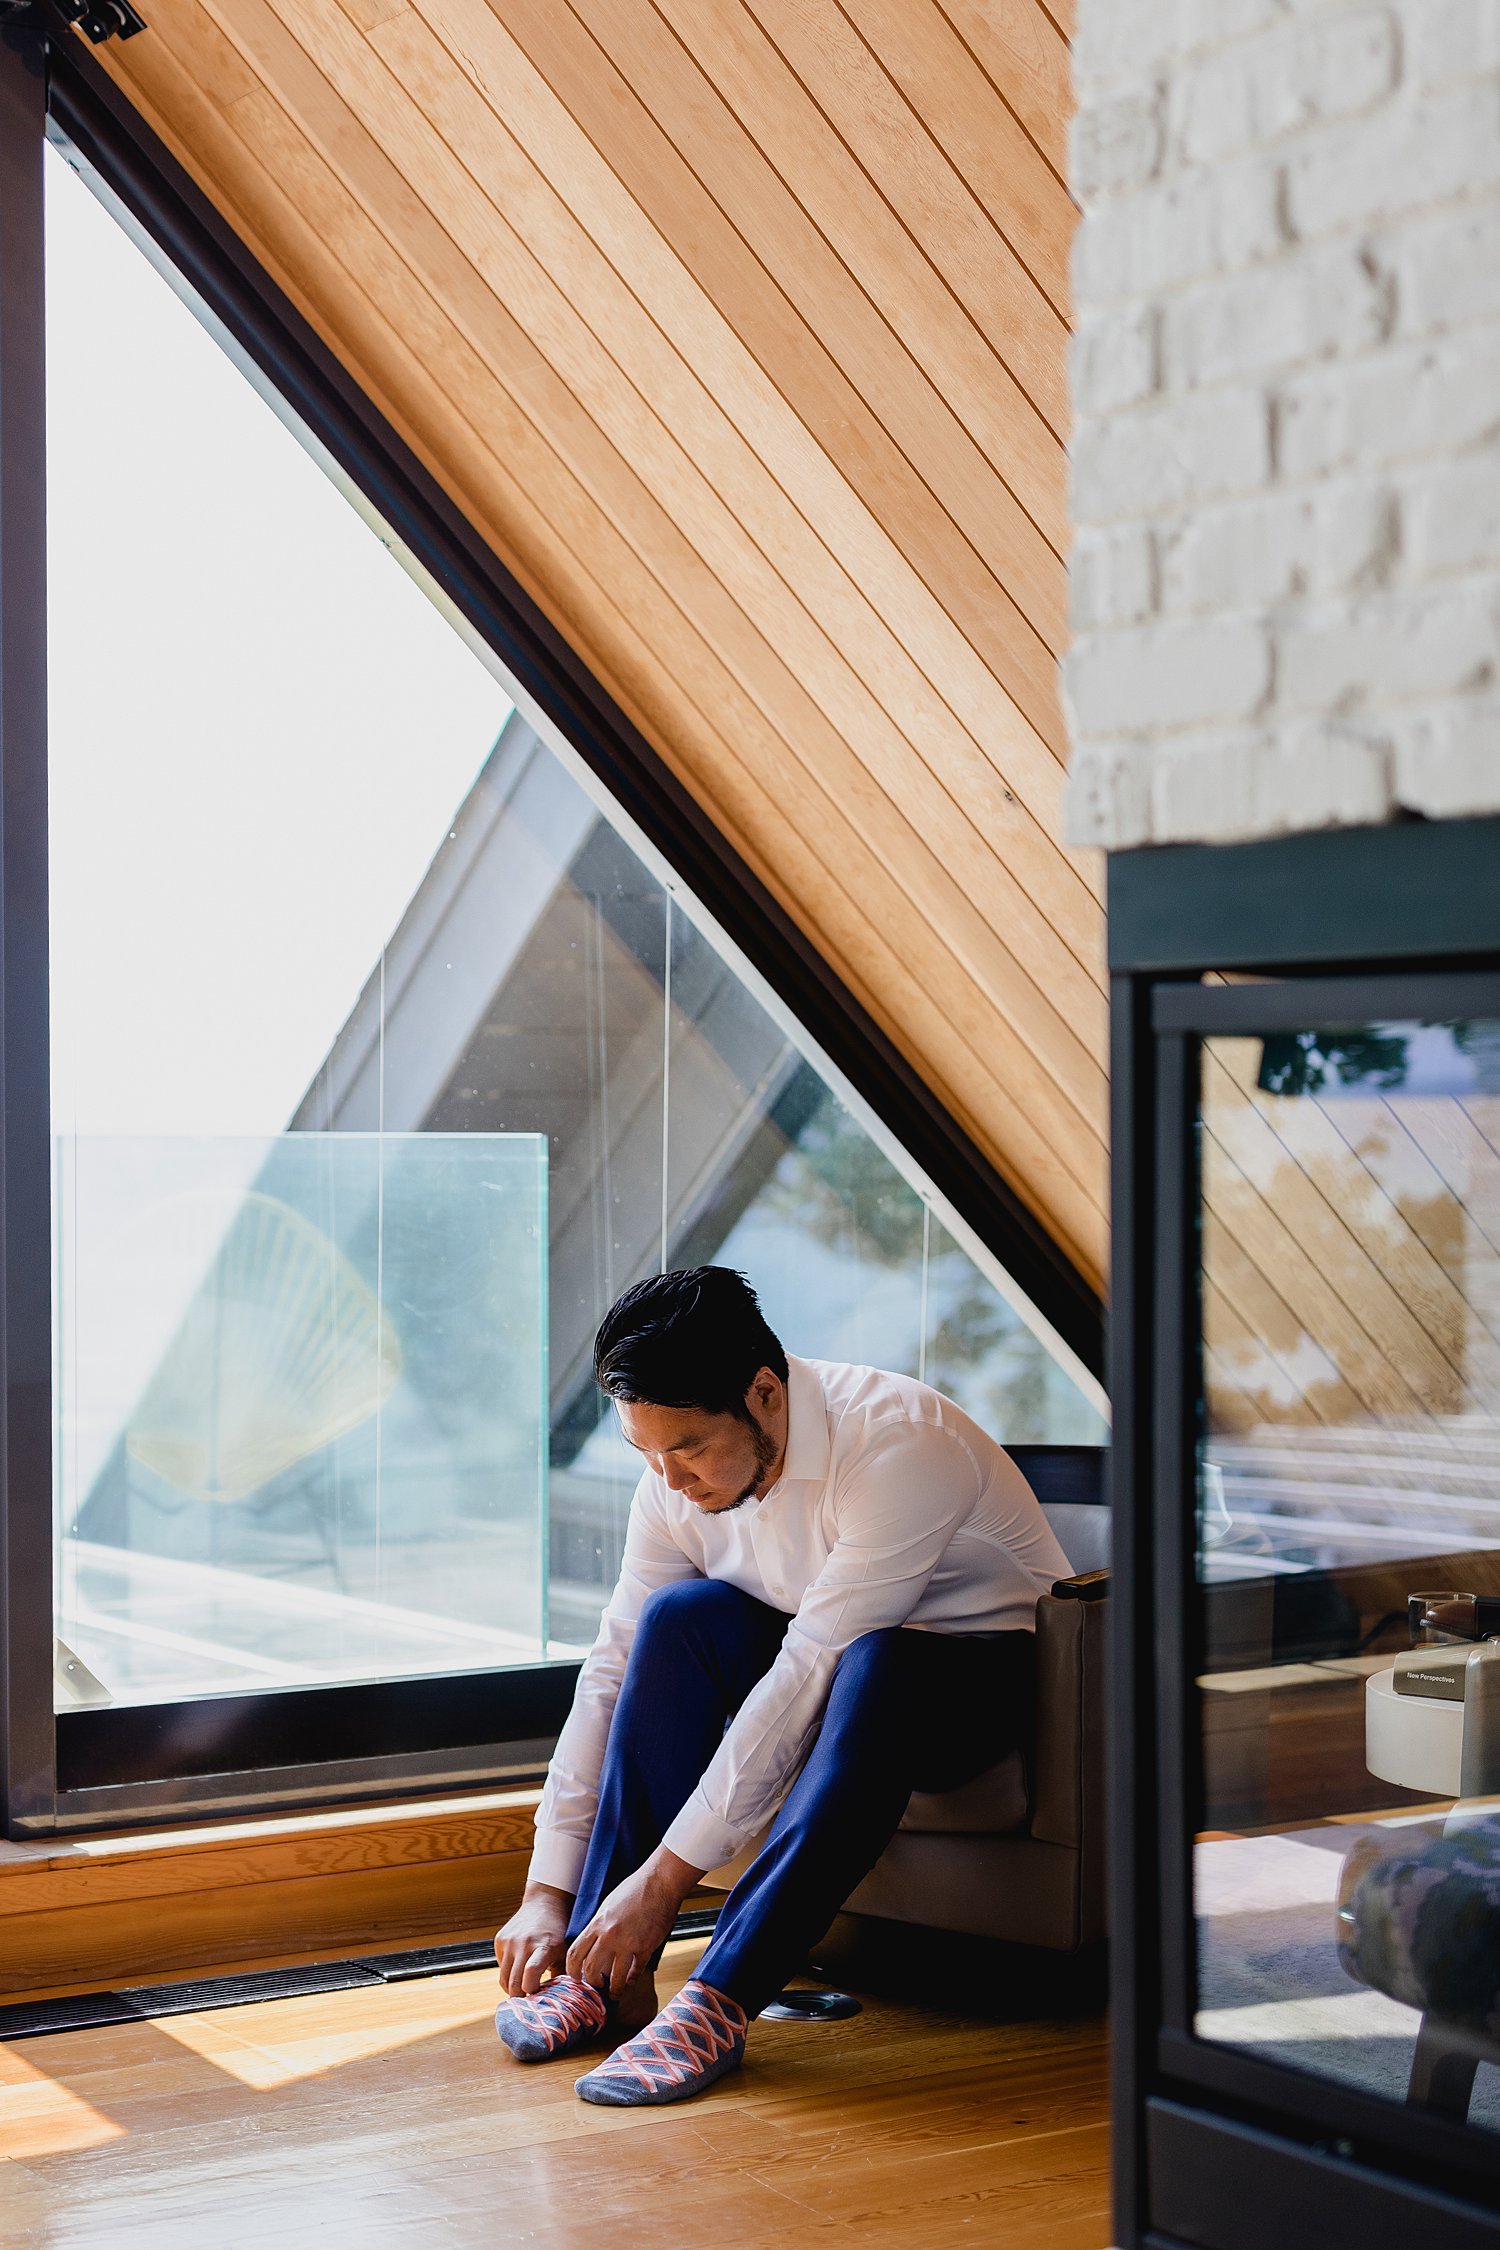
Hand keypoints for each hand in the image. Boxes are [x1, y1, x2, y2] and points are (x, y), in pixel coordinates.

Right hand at [495, 1881, 572, 1994]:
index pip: (531, 1973)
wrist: (545, 1903)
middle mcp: (523, 1943)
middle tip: (528, 2002)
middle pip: (514, 1982)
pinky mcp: (500, 1939)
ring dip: (512, 1988)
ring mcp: (509, 1941)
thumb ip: (561, 1977)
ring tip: (523, 1991)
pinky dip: (508, 1973)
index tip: (537, 1997)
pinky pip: (501, 1966)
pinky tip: (519, 1969)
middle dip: (520, 1998)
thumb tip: (556, 2003)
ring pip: (503, 1978)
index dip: (531, 1991)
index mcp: (543, 1946)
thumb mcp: (565, 1952)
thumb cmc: (559, 1932)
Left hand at [565, 1847, 699, 1997]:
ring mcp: (628, 1943)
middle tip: (596, 1986)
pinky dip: (632, 1979)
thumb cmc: (634, 1890)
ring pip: (615, 1978)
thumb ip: (599, 1927)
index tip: (575, 1978)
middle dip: (592, 1983)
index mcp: (597, 1923)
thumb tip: (593, 1945)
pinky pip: (636, 1971)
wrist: (659, 1882)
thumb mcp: (608, 1906)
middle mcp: (609, 1935)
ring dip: (614, 1989)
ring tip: (614, 1992)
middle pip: (591, 1970)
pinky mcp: (646, 1947)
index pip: (575, 1954)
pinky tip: (631, 1980)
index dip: (572, 1970)